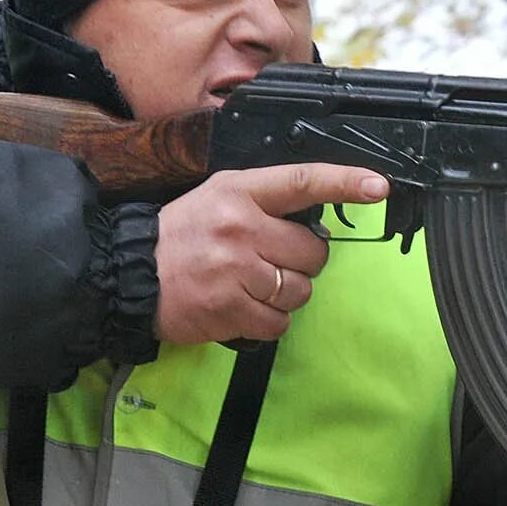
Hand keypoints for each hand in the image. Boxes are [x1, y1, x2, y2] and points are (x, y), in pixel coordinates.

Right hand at [153, 163, 388, 343]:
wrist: (128, 273)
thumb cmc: (180, 237)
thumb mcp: (218, 199)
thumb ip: (264, 203)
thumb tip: (314, 221)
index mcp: (239, 192)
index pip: (302, 182)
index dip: (345, 183)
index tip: (377, 187)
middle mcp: (240, 227)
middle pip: (313, 253)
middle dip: (302, 263)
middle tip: (272, 263)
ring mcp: (235, 270)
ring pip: (300, 291)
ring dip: (285, 296)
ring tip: (252, 287)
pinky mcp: (229, 308)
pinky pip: (279, 323)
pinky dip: (268, 322)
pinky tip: (244, 309)